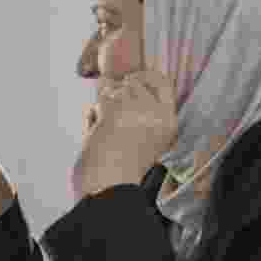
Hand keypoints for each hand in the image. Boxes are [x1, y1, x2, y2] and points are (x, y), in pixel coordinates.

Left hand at [73, 69, 177, 197]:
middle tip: (111, 120)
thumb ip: (141, 113)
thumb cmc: (122, 168)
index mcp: (168, 120)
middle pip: (132, 83)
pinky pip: (98, 102)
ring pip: (113, 91)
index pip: (162, 81)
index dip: (144, 76)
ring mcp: (137, 109)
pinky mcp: (115, 110)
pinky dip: (92, 117)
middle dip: (116, 95)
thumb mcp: (146, 140)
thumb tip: (116, 83)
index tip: (130, 80)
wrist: (110, 185)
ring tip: (106, 132)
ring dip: (103, 107)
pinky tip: (97, 134)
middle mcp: (156, 112)